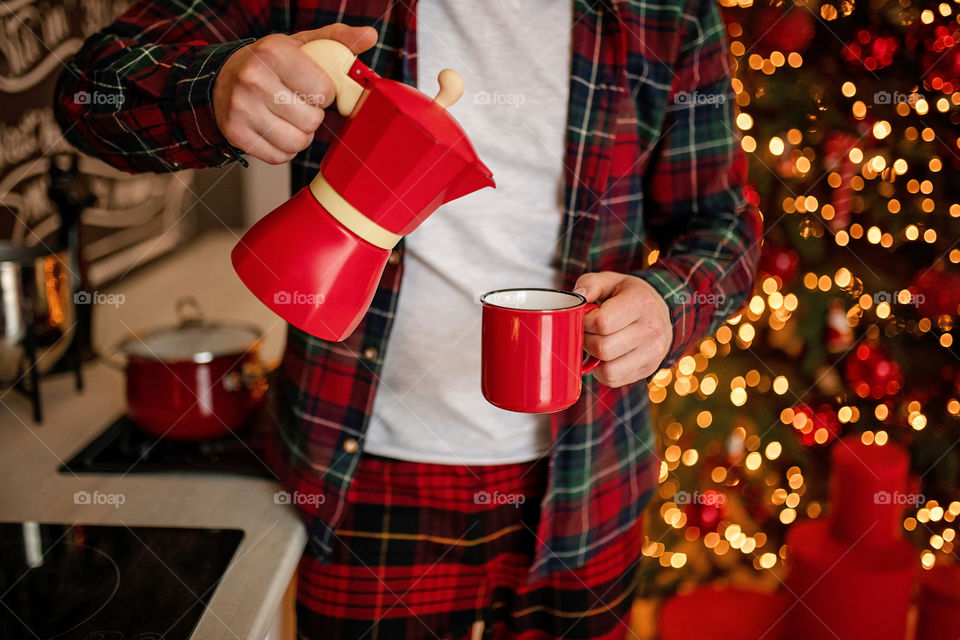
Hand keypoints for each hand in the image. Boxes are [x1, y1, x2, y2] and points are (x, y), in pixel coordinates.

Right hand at [213, 24, 376, 163]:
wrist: (222, 80)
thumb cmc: (270, 63)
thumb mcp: (301, 44)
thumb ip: (337, 40)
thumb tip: (370, 37)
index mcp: (273, 52)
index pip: (324, 91)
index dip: (325, 93)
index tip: (313, 86)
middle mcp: (253, 79)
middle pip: (312, 120)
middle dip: (313, 115)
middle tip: (298, 103)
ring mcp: (241, 108)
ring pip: (298, 142)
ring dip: (301, 134)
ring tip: (289, 117)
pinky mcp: (236, 134)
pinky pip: (280, 156)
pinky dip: (284, 148)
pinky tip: (275, 129)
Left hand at [575, 271, 672, 387]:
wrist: (658, 311)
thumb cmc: (628, 296)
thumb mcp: (610, 281)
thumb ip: (590, 284)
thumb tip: (579, 299)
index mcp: (642, 302)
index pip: (601, 323)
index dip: (584, 322)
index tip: (584, 318)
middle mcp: (652, 328)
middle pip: (603, 348)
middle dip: (586, 341)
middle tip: (587, 332)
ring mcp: (653, 352)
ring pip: (608, 370)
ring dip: (594, 359)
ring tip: (597, 343)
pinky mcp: (649, 369)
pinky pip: (613, 380)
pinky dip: (602, 371)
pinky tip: (606, 356)